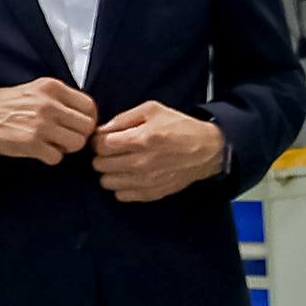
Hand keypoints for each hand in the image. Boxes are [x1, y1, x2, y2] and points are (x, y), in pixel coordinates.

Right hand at [0, 76, 100, 164]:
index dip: (88, 119)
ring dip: (67, 148)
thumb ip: (61, 99)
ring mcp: (40, 124)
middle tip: (66, 138)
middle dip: (79, 135)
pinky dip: (51, 158)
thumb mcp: (36, 90)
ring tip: (53, 145)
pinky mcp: (30, 143)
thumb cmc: (9, 105)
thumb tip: (87, 116)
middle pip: (86, 127)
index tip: (78, 126)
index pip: (89, 106)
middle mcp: (49, 104)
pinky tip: (40, 151)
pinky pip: (57, 157)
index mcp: (52, 87)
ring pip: (76, 143)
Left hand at [91, 100, 224, 201]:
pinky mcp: (150, 194)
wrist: (206, 150)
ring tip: (121, 164)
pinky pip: (120, 195)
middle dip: (103, 155)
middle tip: (114, 150)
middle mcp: (140, 163)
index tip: (106, 138)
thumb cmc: (179, 127)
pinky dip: (121, 186)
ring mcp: (145, 182)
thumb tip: (101, 131)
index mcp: (140, 139)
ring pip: (106, 182)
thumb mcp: (153, 110)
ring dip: (110, 172)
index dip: (99, 140)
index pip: (100, 145)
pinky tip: (130, 176)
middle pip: (99, 164)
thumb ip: (123, 118)